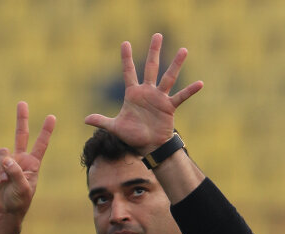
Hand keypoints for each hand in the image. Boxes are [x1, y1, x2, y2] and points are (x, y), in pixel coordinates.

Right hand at [0, 101, 55, 218]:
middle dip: (21, 119)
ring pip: (2, 152)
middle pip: (21, 135)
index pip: (41, 145)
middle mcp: (20, 159)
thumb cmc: (19, 201)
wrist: (5, 211)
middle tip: (22, 103)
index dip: (46, 131)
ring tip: (4, 180)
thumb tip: (5, 159)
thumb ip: (16, 172)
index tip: (52, 117)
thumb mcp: (24, 188)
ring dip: (3, 166)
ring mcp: (7, 163)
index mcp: (32, 164)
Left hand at [84, 33, 202, 154]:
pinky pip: (181, 97)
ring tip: (183, 50)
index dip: (126, 59)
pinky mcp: (169, 107)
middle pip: (151, 67)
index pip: (129, 73)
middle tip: (157, 35)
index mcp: (134, 94)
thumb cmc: (132, 136)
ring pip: (168, 77)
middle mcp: (148, 92)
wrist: (149, 147)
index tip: (124, 43)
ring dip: (175, 64)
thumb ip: (102, 121)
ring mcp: (160, 98)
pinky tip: (199, 83)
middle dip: (153, 52)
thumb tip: (85, 119)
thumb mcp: (116, 128)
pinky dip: (190, 91)